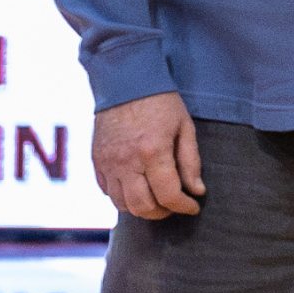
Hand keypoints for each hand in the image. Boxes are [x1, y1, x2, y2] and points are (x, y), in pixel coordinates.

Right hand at [92, 91, 205, 218]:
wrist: (124, 80)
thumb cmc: (160, 102)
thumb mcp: (185, 127)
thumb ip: (191, 162)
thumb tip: (197, 191)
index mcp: (152, 151)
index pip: (168, 195)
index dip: (184, 207)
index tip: (193, 206)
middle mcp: (126, 161)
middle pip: (143, 207)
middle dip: (163, 212)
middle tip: (174, 204)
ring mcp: (108, 162)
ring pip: (122, 205)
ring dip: (141, 208)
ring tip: (156, 199)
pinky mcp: (97, 160)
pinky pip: (107, 192)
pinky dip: (123, 197)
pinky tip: (137, 187)